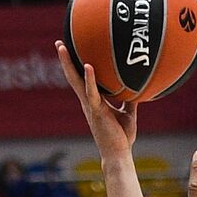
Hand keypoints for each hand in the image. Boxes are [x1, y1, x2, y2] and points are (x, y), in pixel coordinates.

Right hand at [56, 40, 136, 159]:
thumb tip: (137, 87)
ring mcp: (90, 106)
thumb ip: (129, 100)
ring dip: (68, 64)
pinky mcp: (96, 111)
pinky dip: (90, 79)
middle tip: (59, 42)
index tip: (70, 50)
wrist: (118, 154)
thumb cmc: (121, 137)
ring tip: (62, 47)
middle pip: (73, 77)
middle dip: (65, 60)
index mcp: (93, 102)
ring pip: (76, 81)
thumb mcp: (128, 114)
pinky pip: (92, 92)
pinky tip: (89, 66)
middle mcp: (87, 102)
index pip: (81, 80)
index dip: (75, 65)